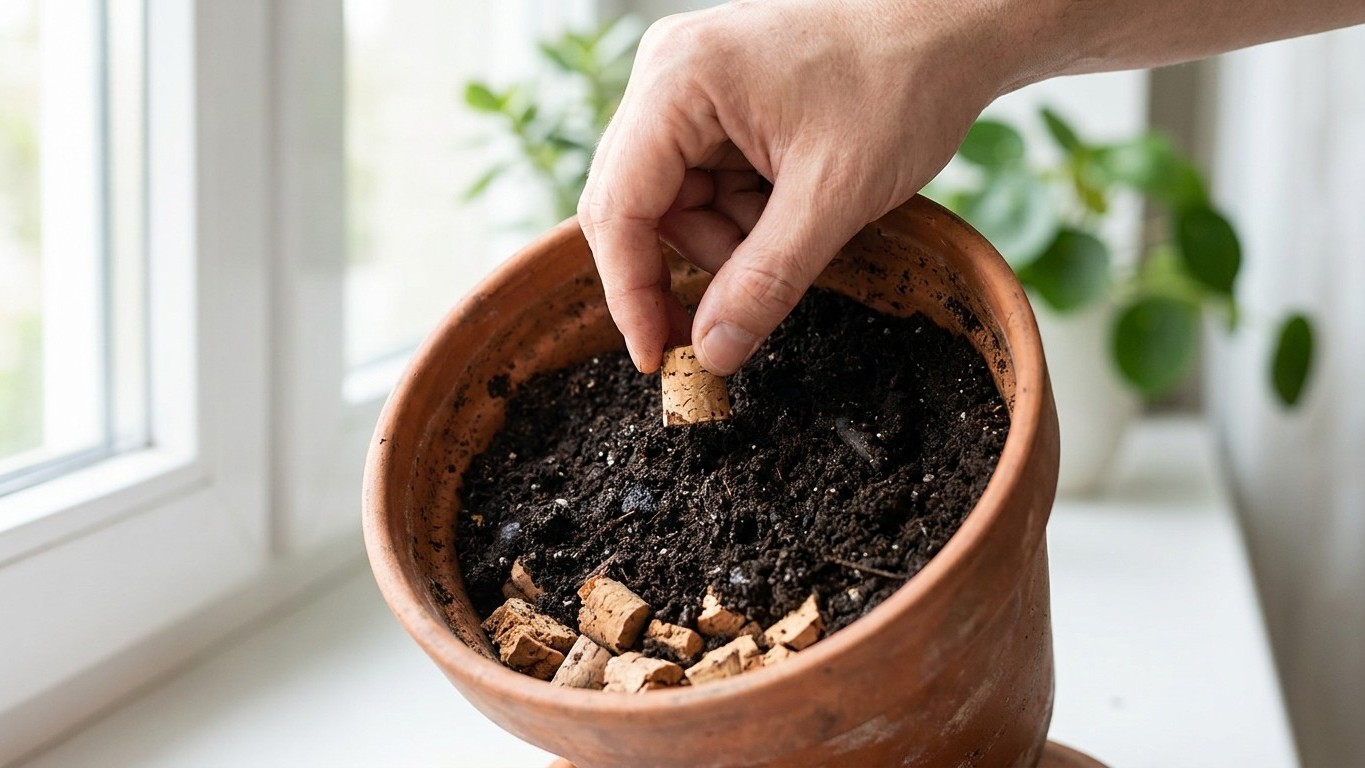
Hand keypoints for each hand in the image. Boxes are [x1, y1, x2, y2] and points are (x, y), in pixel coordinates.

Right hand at [578, 0, 1016, 373]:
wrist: (952, 29)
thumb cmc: (902, 84)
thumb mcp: (835, 196)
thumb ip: (766, 280)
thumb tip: (711, 354)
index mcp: (678, 82)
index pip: (619, 206)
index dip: (630, 291)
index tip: (656, 358)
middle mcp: (666, 77)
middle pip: (638, 207)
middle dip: (694, 264)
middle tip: (736, 319)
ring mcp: (689, 87)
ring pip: (675, 205)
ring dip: (728, 243)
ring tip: (801, 225)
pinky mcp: (716, 103)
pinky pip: (705, 185)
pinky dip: (744, 217)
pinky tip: (794, 205)